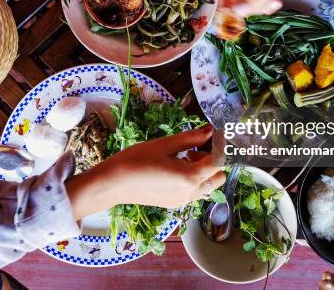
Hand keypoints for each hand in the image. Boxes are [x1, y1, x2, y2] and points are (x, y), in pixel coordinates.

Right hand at [66, 124, 225, 218]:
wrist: (112, 184)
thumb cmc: (136, 160)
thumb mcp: (165, 145)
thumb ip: (191, 138)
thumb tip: (210, 131)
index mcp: (190, 177)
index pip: (218, 161)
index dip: (221, 146)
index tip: (217, 134)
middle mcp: (191, 192)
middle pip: (218, 177)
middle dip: (213, 161)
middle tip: (195, 147)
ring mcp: (183, 200)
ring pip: (208, 186)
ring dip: (203, 170)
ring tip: (183, 156)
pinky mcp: (174, 203)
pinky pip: (195, 191)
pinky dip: (193, 179)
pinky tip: (174, 168)